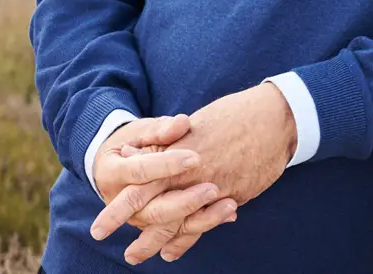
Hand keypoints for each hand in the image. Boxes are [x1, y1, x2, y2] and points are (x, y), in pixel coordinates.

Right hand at [91, 115, 239, 264]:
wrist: (122, 161)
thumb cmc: (136, 140)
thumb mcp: (143, 130)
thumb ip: (161, 129)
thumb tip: (181, 123)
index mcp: (113, 173)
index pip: (140, 172)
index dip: (167, 165)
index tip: (196, 158)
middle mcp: (122, 204)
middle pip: (153, 210)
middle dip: (185, 201)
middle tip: (213, 188)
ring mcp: (140, 219)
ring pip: (168, 229)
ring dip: (201, 220)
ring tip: (231, 205)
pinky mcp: (156, 227)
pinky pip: (179, 235)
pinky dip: (204, 227)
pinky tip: (229, 215)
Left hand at [93, 84, 295, 263]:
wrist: (274, 116)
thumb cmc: (236, 115)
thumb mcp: (201, 126)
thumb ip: (176, 144)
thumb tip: (152, 152)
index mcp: (179, 152)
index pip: (141, 182)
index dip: (120, 206)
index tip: (99, 224)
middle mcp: (191, 173)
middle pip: (152, 206)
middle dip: (124, 221)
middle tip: (99, 235)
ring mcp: (212, 186)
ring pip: (177, 221)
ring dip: (155, 240)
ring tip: (134, 256)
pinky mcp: (232, 195)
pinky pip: (204, 222)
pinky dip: (187, 238)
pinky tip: (173, 251)